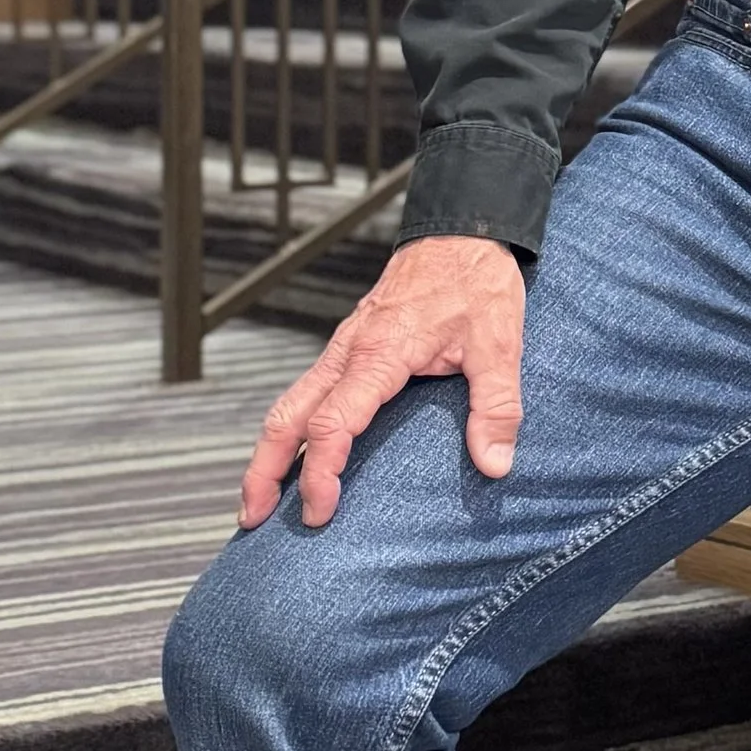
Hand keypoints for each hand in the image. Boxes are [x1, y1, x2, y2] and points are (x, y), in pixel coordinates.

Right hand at [239, 236, 526, 531]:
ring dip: (268, 452)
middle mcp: (349, 352)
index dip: (320, 471)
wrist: (463, 231)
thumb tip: (495, 463)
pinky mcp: (349, 347)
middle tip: (250, 519)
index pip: (334, 422)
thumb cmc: (476, 282)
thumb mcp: (500, 343)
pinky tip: (296, 455)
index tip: (319, 510)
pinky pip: (307, 391)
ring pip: (289, 404)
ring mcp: (343, 348)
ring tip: (258, 500)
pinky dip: (291, 428)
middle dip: (263, 470)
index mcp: (380, 354)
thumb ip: (497, 405)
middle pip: (287, 416)